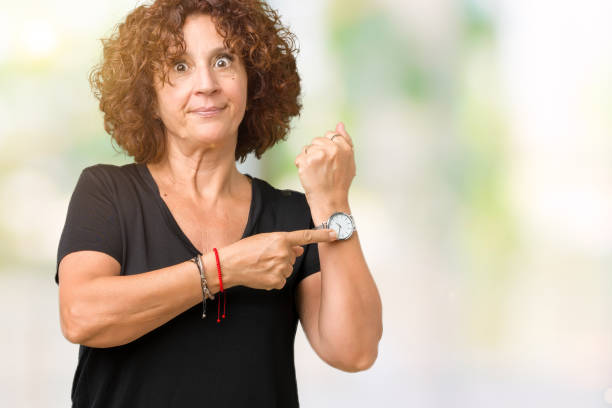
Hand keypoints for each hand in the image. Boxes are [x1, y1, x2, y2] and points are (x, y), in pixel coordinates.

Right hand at [217, 229, 336, 290]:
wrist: (229, 265)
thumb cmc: (244, 250)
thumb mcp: (264, 240)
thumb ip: (284, 243)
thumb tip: (300, 249)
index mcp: (281, 239)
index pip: (307, 236)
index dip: (323, 235)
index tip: (337, 233)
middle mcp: (283, 253)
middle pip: (293, 257)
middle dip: (283, 257)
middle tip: (265, 256)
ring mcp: (281, 268)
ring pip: (288, 269)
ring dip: (278, 268)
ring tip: (261, 265)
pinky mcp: (276, 281)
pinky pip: (281, 280)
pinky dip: (273, 279)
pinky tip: (261, 275)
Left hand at [294, 122, 355, 208]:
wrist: (330, 201)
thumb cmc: (340, 184)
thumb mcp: (350, 161)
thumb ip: (345, 140)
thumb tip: (340, 124)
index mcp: (344, 147)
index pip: (330, 134)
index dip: (328, 147)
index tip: (329, 160)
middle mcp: (332, 149)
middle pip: (317, 140)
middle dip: (318, 152)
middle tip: (323, 168)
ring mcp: (318, 155)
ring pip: (307, 148)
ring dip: (309, 159)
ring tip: (317, 172)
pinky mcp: (306, 162)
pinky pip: (299, 157)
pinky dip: (301, 166)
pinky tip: (310, 175)